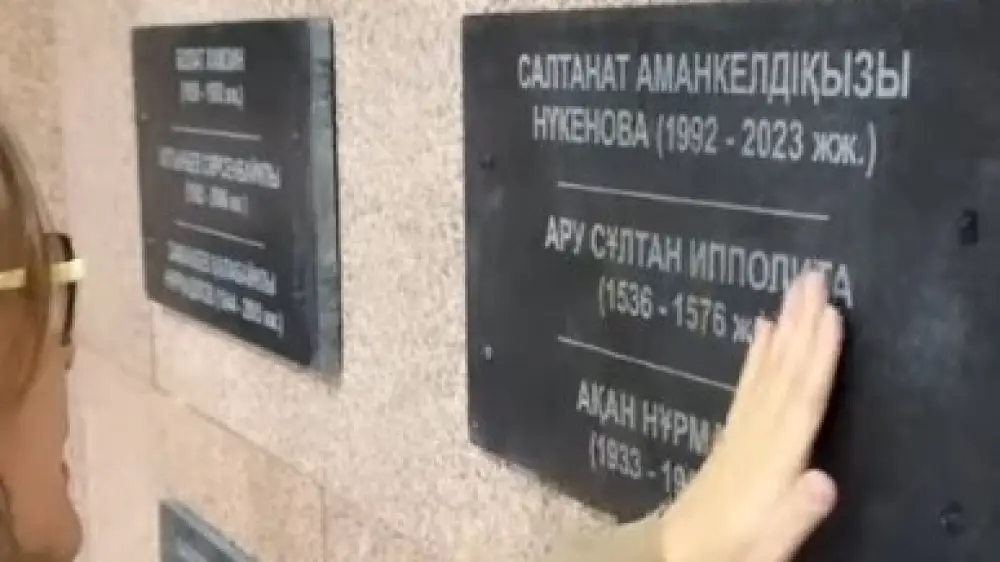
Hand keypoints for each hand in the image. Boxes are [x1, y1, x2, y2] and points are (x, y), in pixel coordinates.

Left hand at [660, 271, 843, 561]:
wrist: (675, 552)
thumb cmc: (730, 552)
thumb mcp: (766, 547)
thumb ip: (793, 515)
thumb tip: (825, 479)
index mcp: (772, 460)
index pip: (801, 401)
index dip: (819, 358)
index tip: (831, 313)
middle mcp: (756, 435)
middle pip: (784, 373)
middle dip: (801, 324)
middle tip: (813, 275)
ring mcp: (741, 430)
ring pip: (768, 371)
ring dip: (785, 328)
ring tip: (795, 288)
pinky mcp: (732, 433)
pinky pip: (748, 384)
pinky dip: (757, 353)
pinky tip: (762, 328)